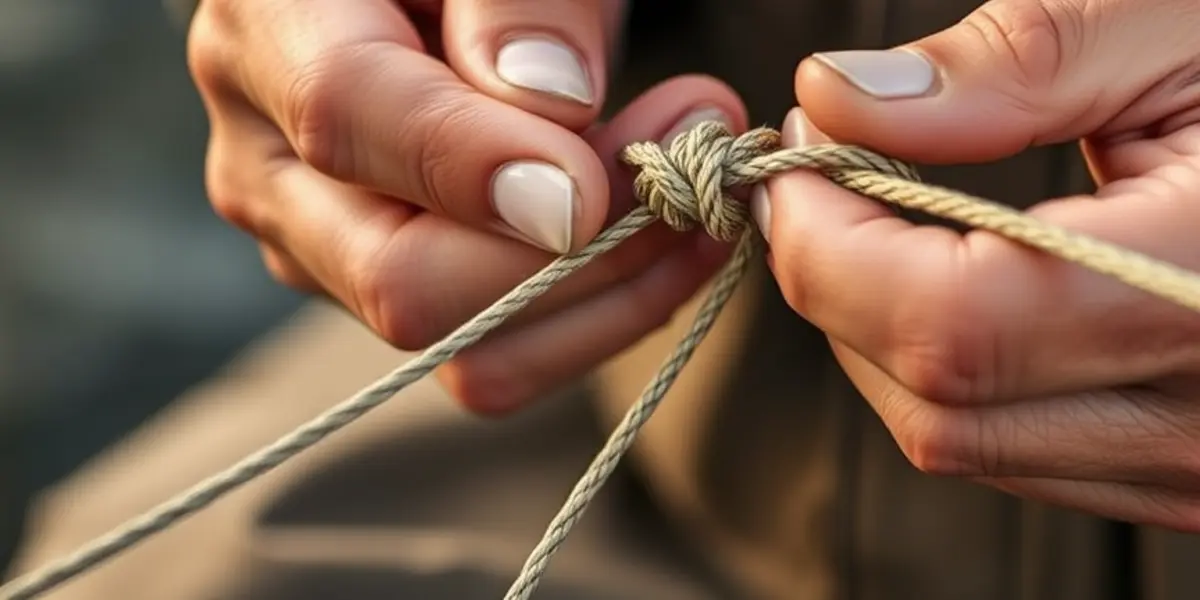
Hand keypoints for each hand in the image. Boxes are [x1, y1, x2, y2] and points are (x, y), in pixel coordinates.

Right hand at [187, 0, 746, 413]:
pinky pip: (496, 357)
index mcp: (272, 29)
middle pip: (402, 279)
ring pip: (463, 347)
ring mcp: (326, 248)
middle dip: (577, 248)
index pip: (345, 116)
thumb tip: (553, 104)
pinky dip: (595, 316)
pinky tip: (660, 246)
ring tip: (697, 208)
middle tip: (694, 163)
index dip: (479, 161)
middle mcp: (272, 163)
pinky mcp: (392, 294)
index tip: (601, 171)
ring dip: (606, 294)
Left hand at [757, 0, 1199, 529]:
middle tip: (827, 172)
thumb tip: (840, 100)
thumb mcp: (1188, 23)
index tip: (800, 156)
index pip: (953, 328)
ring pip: (954, 436)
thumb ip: (1014, 66)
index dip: (832, 244)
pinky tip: (954, 276)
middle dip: (835, 283)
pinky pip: (1008, 447)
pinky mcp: (1179, 473)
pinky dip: (942, 366)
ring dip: (877, 328)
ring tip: (887, 214)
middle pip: (929, 400)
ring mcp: (1198, 465)